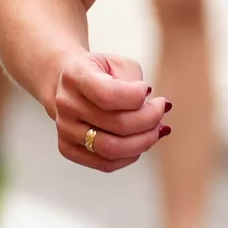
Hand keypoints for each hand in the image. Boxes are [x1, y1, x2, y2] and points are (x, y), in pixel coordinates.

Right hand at [54, 51, 167, 172]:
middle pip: (117, 124)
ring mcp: (65, 129)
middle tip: (161, 109)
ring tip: (157, 128)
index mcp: (75, 75)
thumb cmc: (100, 72)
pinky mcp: (67, 149)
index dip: (137, 97)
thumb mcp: (118, 63)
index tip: (148, 90)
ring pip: (112, 149)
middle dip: (150, 119)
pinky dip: (131, 156)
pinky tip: (141, 141)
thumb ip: (137, 83)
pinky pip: (106, 164)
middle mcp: (66, 104)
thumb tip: (162, 109)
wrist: (67, 84)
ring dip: (144, 141)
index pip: (109, 95)